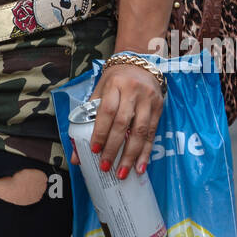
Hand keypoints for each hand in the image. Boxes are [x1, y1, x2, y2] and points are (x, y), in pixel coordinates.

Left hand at [70, 62, 164, 178]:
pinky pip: (152, 133)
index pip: (107, 111)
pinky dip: (146, 152)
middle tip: (106, 167)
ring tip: (123, 173)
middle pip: (123, 123)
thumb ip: (88, 117)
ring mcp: (148, 100)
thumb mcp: (99, 91)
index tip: (94, 150)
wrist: (139, 63)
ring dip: (131, 155)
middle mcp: (133, 91)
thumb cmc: (114, 81)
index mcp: (115, 85)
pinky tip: (140, 166)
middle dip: (114, 148)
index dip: (101, 132)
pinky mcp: (159, 107)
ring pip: (140, 131)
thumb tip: (77, 152)